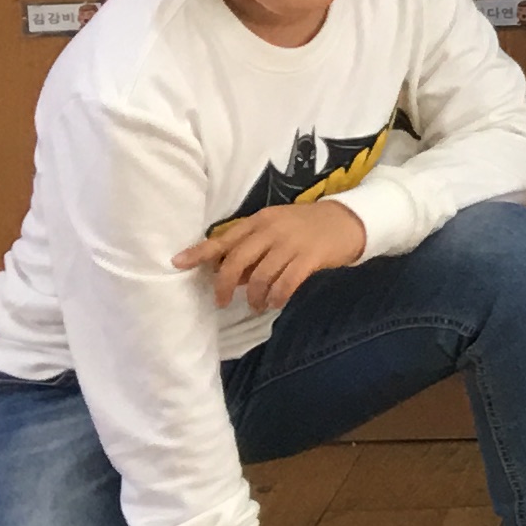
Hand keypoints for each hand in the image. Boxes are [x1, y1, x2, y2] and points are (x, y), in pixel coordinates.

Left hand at [175, 198, 367, 311]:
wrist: (349, 220)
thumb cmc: (307, 227)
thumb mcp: (276, 229)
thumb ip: (253, 249)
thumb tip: (228, 277)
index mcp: (260, 220)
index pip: (224, 238)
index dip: (199, 252)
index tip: (177, 263)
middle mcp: (272, 229)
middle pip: (237, 261)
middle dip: (224, 285)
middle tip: (222, 302)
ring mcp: (291, 243)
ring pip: (260, 276)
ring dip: (254, 297)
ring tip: (257, 305)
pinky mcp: (310, 257)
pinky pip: (285, 283)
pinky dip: (276, 297)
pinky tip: (276, 302)